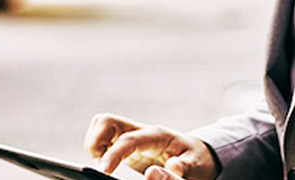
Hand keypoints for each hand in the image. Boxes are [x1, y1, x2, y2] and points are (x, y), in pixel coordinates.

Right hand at [84, 113, 219, 179]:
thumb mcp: (196, 168)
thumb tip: (154, 173)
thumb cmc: (198, 161)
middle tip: (103, 168)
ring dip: (94, 146)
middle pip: (106, 121)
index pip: (128, 139)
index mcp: (157, 135)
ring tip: (105, 167)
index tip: (103, 171)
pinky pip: (103, 138)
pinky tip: (107, 165)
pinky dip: (97, 150)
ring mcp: (132, 134)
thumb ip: (178, 172)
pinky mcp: (126, 143)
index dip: (112, 154)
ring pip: (100, 126)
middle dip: (95, 143)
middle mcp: (141, 130)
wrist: (200, 154)